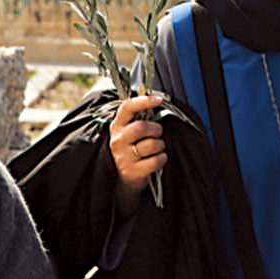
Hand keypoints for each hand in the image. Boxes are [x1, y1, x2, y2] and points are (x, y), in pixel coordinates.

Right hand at [109, 94, 165, 214]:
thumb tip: (155, 101)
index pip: (127, 107)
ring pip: (151, 144)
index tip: (158, 100)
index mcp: (117, 126)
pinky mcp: (133, 171)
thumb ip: (141, 116)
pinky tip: (157, 159)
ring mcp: (124, 157)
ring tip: (156, 148)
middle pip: (141, 127)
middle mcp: (118, 140)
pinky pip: (156, 160)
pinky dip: (162, 158)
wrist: (124, 178)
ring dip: (160, 145)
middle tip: (158, 133)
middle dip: (156, 129)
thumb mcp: (131, 131)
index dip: (143, 101)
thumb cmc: (132, 148)